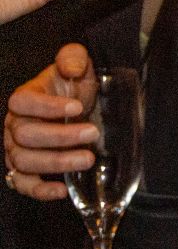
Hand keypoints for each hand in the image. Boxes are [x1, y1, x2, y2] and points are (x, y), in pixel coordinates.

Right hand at [5, 44, 99, 200]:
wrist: (76, 108)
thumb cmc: (71, 88)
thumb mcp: (76, 65)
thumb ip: (73, 57)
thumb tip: (72, 67)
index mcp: (24, 100)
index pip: (22, 103)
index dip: (47, 106)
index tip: (78, 106)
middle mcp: (14, 126)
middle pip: (25, 136)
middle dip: (60, 136)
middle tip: (92, 132)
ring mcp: (16, 149)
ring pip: (25, 161)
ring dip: (57, 162)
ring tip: (88, 159)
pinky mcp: (25, 170)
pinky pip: (22, 184)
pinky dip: (39, 190)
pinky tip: (62, 190)